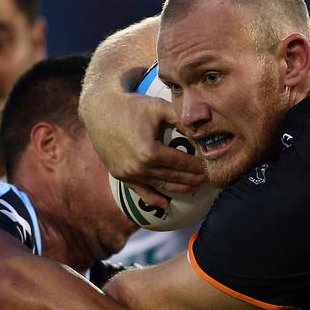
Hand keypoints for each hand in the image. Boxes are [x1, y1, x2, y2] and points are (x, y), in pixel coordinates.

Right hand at [90, 92, 205, 206]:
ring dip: (177, 188)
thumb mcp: (160, 108)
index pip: (180, 162)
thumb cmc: (133, 106)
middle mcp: (138, 167)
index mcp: (150, 152)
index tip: (208, 166)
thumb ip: (182, 120)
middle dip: (191, 178)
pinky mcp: (120, 175)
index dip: (196, 165)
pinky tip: (165, 203)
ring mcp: (128, 174)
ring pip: (159, 185)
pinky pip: (139, 191)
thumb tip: (202, 133)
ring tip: (193, 188)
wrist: (100, 109)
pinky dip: (153, 198)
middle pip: (172, 176)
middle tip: (205, 179)